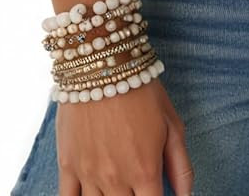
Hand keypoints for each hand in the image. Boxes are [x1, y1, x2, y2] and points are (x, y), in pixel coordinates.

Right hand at [56, 77, 193, 194]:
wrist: (104, 64)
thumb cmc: (142, 91)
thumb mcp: (172, 124)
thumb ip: (181, 167)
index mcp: (145, 171)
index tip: (155, 194)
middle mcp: (116, 180)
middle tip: (137, 187)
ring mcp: (89, 175)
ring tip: (119, 187)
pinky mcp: (67, 166)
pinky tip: (91, 194)